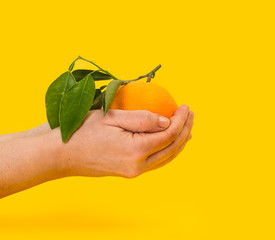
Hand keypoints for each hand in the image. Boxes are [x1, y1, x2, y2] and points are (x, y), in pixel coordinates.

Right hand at [55, 105, 193, 177]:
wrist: (61, 155)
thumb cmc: (83, 131)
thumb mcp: (113, 118)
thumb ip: (143, 119)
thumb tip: (167, 121)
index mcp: (135, 151)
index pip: (168, 134)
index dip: (180, 120)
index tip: (186, 106)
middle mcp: (138, 166)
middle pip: (172, 148)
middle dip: (185, 130)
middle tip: (190, 113)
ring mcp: (134, 172)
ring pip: (166, 157)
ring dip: (180, 142)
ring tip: (188, 127)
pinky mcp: (130, 172)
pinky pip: (156, 161)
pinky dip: (168, 150)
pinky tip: (171, 142)